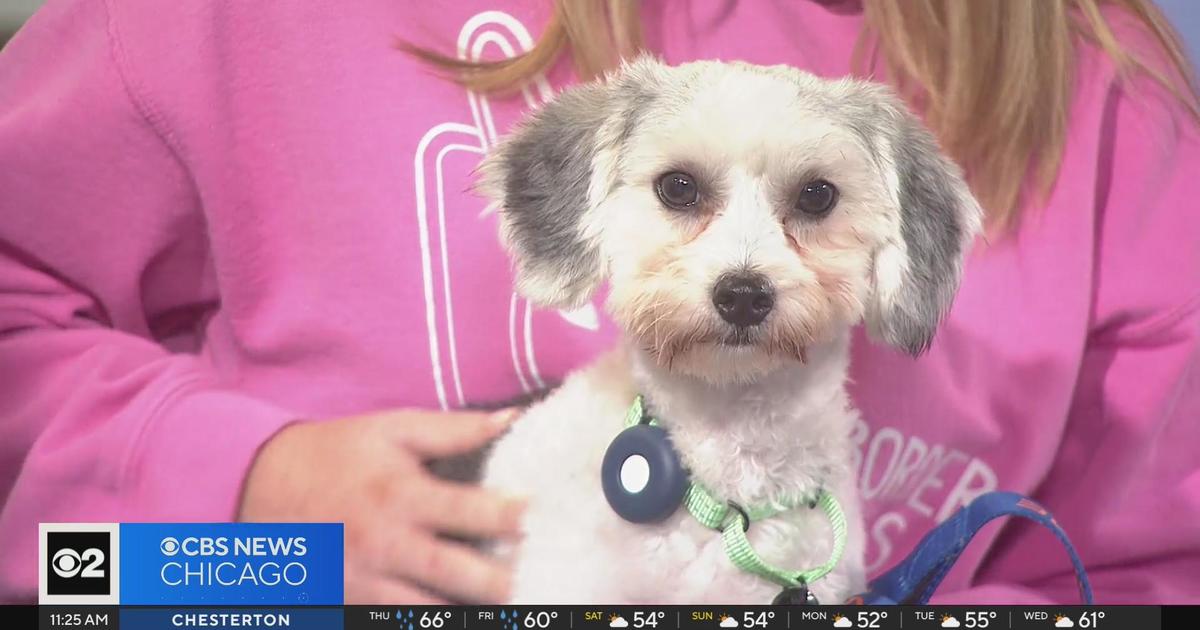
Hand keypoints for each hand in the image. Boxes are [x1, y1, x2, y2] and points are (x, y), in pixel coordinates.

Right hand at [238, 407, 523, 603]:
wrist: (256, 486)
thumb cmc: (336, 452)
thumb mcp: (391, 428)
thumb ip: (454, 428)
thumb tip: (513, 418)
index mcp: (400, 495)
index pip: (467, 511)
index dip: (510, 516)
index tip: (541, 518)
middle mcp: (385, 543)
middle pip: (454, 574)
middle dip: (500, 582)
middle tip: (538, 581)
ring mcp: (366, 581)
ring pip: (427, 610)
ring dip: (469, 608)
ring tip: (514, 605)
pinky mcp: (351, 604)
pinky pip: (396, 620)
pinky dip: (426, 618)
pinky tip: (459, 610)